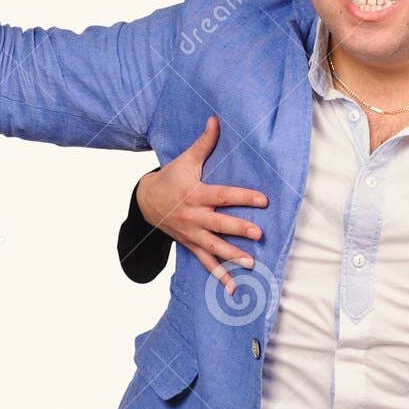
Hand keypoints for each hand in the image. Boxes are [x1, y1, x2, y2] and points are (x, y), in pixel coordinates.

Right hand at [139, 116, 267, 294]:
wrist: (146, 201)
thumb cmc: (171, 178)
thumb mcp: (185, 159)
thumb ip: (204, 143)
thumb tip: (216, 119)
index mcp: (195, 194)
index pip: (222, 195)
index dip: (242, 197)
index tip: (262, 199)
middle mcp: (194, 216)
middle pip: (218, 224)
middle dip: (238, 230)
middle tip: (258, 234)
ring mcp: (192, 234)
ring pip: (213, 247)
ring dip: (232, 256)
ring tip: (251, 264)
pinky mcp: (191, 245)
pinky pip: (206, 263)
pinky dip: (220, 276)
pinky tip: (234, 289)